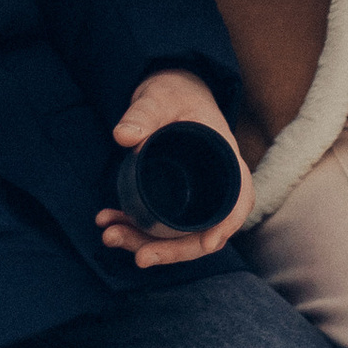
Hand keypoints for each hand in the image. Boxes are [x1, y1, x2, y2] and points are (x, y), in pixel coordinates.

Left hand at [97, 71, 253, 266]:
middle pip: (204, 230)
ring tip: (110, 235)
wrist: (168, 90)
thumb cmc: (174, 92)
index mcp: (225, 161)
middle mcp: (214, 186)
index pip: (239, 199)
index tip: (209, 243)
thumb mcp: (160, 97)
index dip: (227, 224)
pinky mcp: (173, 200)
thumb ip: (143, 113)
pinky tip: (108, 221)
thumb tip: (123, 136)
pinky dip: (136, 229)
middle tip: (139, 257)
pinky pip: (160, 225)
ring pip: (178, 234)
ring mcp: (194, 196)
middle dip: (171, 249)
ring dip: (146, 242)